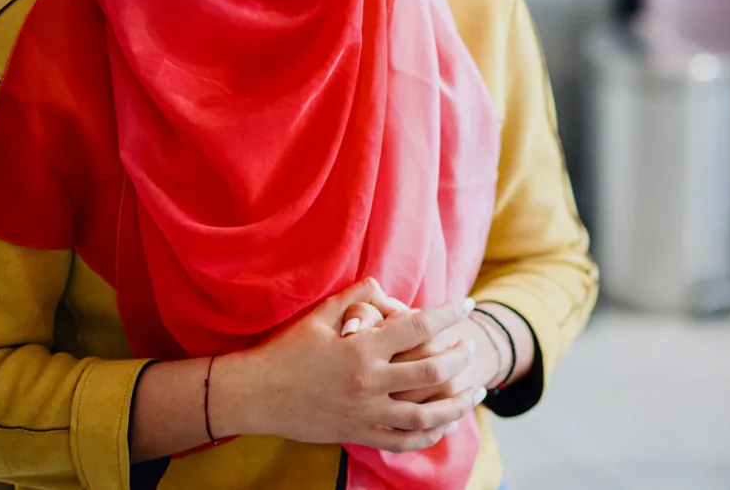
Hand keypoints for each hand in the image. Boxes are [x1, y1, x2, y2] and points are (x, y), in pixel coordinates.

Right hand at [211, 278, 483, 451]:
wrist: (254, 396)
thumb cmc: (286, 352)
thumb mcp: (320, 316)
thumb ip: (356, 297)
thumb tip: (386, 286)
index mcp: (362, 348)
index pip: (420, 327)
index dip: (449, 314)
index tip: (468, 306)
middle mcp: (368, 382)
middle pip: (432, 370)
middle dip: (460, 356)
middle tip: (471, 346)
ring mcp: (365, 413)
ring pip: (426, 414)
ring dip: (457, 402)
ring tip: (475, 390)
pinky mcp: (358, 434)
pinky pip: (403, 441)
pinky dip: (430, 435)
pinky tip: (447, 424)